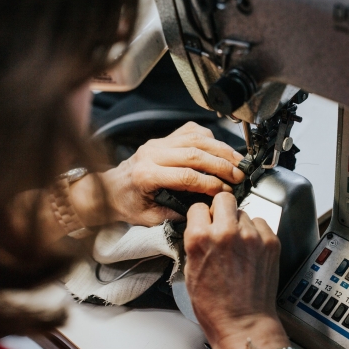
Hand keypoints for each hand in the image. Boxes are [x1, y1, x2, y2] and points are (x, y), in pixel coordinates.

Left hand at [76, 122, 244, 226]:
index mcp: (147, 175)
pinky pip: (189, 131)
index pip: (186, 176)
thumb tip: (206, 206)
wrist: (109, 188)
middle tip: (239, 175)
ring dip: (220, 149)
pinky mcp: (163, 138)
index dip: (211, 183)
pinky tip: (220, 148)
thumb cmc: (127, 204)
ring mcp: (158, 143)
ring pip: (195, 138)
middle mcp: (152, 154)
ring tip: (237, 161)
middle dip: (222, 165)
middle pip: (195, 154)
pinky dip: (208, 137)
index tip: (226, 191)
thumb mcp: (150, 218)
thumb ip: (177, 213)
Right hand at [184, 192, 285, 348]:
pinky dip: (256, 233)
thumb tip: (201, 227)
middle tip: (222, 225)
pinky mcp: (271, 242)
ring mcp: (251, 236)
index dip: (201, 216)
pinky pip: (261, 224)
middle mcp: (226, 232)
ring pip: (244, 212)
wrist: (243, 323)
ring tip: (238, 245)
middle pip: (223, 198)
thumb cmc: (215, 306)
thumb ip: (195, 243)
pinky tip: (251, 250)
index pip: (198, 207)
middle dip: (221, 210)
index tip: (204, 223)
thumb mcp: (190, 271)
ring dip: (239, 224)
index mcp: (201, 238)